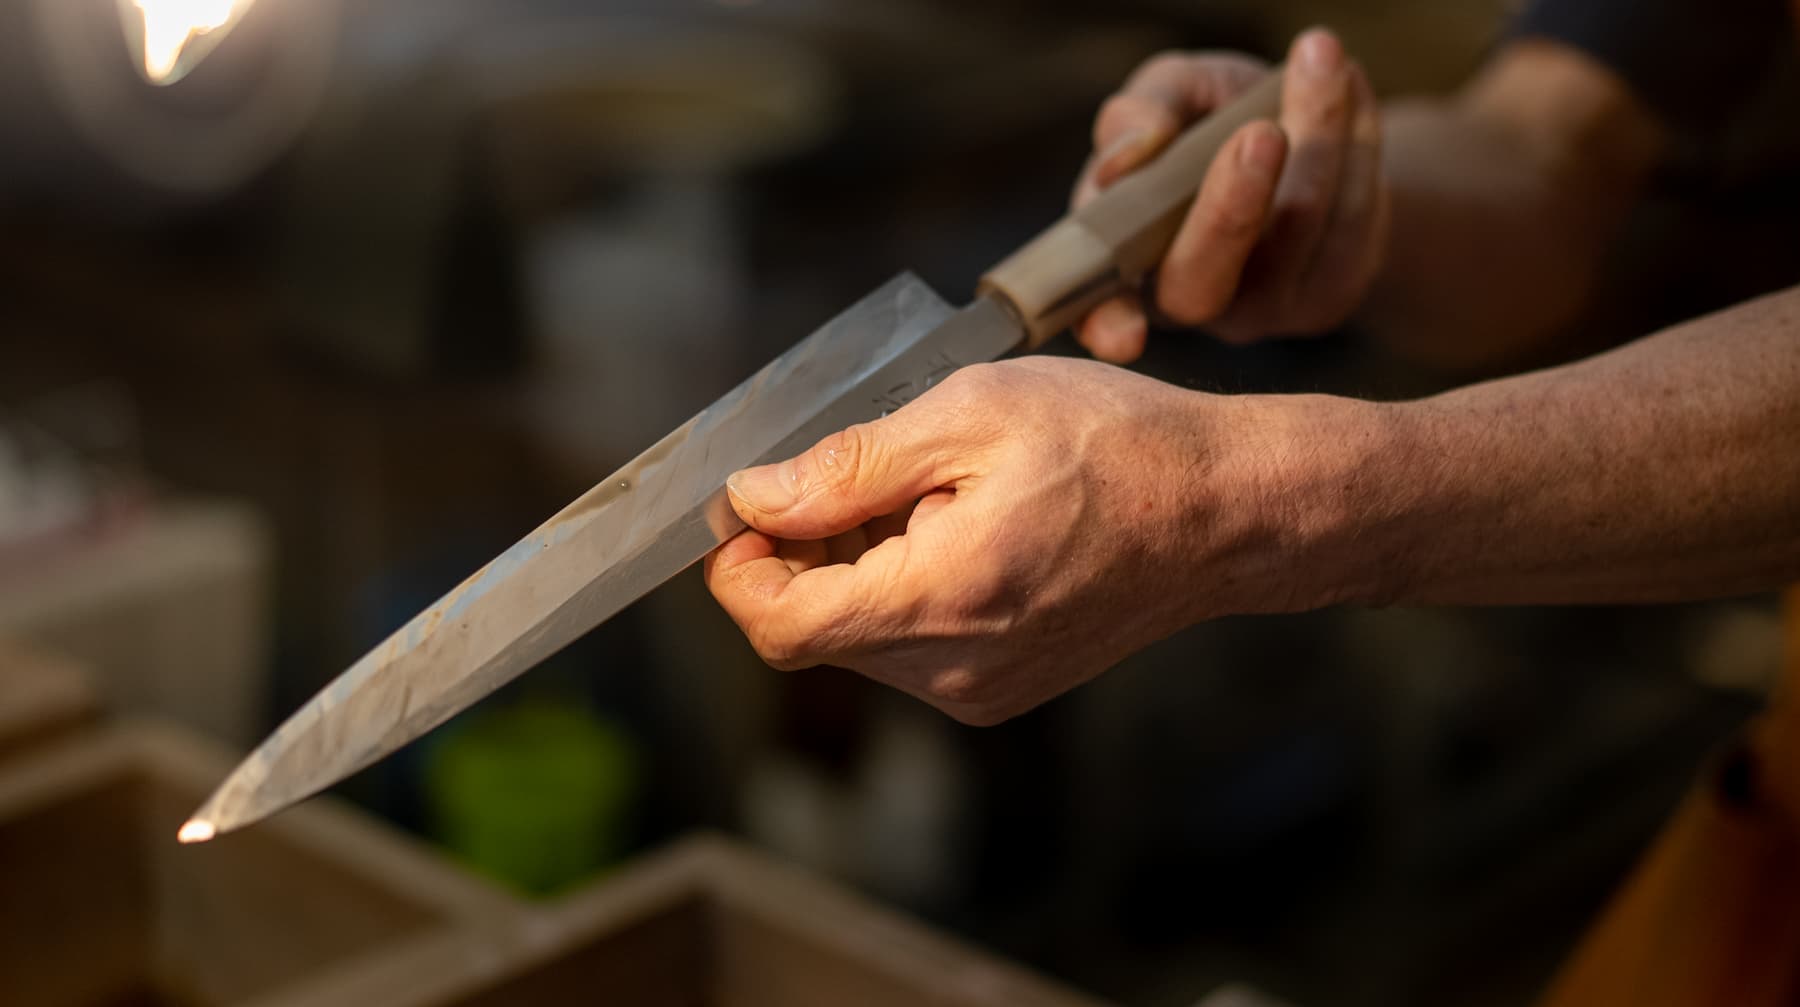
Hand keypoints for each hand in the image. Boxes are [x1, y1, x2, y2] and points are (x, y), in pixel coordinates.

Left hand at [703, 358, 1365, 724]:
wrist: (1228, 510)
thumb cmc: (1116, 447)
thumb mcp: (970, 415)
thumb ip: (849, 467)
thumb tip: (753, 498)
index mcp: (938, 600)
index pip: (779, 627)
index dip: (739, 570)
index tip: (746, 510)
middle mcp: (954, 669)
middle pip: (815, 631)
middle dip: (808, 552)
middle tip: (861, 468)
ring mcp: (981, 689)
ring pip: (862, 637)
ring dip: (860, 567)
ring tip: (931, 490)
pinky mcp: (1004, 687)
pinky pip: (914, 645)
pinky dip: (906, 587)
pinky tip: (960, 526)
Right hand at [1072, 28, 1388, 360]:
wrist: (1302, 140)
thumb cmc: (1206, 124)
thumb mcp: (1168, 97)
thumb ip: (1134, 114)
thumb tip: (1134, 150)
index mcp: (1124, 261)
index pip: (1103, 313)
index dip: (1107, 326)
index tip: (1125, 333)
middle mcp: (1189, 301)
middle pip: (1202, 283)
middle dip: (1232, 208)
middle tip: (1262, 132)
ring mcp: (1264, 308)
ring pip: (1294, 233)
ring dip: (1316, 134)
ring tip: (1320, 54)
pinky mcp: (1331, 292)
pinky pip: (1352, 218)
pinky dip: (1359, 139)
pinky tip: (1352, 83)